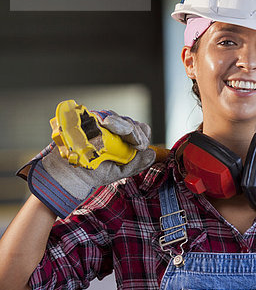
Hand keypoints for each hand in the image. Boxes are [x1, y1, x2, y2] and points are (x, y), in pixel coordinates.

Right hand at [23, 111, 155, 217]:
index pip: (141, 131)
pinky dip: (106, 121)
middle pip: (132, 123)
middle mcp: (115, 129)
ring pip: (119, 118)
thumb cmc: (94, 171)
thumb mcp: (119, 172)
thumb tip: (152, 154)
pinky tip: (105, 125)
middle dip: (134, 133)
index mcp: (125, 140)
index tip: (139, 146)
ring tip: (114, 135)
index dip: (142, 137)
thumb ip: (136, 164)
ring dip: (121, 126)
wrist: (69, 173)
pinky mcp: (89, 118)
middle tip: (132, 143)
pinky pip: (102, 116)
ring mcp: (102, 122)